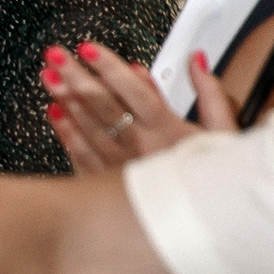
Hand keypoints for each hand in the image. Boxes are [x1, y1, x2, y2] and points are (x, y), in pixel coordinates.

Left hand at [43, 42, 215, 172]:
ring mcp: (120, 167)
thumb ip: (210, 93)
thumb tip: (196, 60)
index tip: (89, 49)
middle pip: (104, 107)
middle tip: (56, 56)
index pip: (135, 93)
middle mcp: (141, 148)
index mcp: (168, 132)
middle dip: (77, 77)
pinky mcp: (107, 185)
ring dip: (66, 100)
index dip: (111, 69)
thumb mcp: (224, 133)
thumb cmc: (212, 181)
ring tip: (48, 77)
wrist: (200, 224)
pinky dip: (66, 133)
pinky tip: (54, 113)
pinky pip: (81, 157)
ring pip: (88, 129)